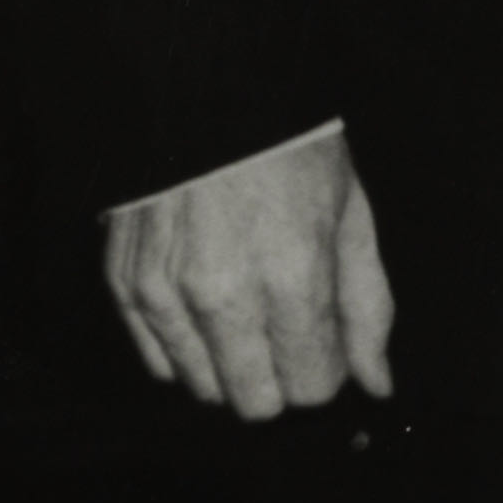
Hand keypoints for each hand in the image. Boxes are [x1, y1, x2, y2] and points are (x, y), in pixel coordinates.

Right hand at [103, 124, 394, 420]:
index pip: (310, 386)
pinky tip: (210, 311)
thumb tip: (378, 384)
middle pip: (254, 402)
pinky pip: (157, 362)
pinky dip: (187, 350)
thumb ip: (366, 309)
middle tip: (292, 333)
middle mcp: (222, 297)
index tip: (329, 343)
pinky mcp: (124, 286)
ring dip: (233, 367)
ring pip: (202, 389)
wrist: (209, 100)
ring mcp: (164, 294)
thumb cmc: (295, 157)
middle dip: (282, 379)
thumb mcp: (352, 220)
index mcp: (293, 278)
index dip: (327, 372)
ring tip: (251, 312)